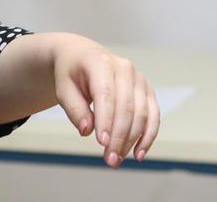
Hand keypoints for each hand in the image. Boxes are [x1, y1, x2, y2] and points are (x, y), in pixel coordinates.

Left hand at [50, 35, 160, 166]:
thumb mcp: (63, 88)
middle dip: (119, 136)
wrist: (83, 56)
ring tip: (118, 159)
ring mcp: (139, 79)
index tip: (102, 143)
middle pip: (126, 107)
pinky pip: (153, 116)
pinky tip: (138, 153)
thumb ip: (74, 109)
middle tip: (110, 159)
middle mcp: (124, 68)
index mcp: (100, 62)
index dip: (106, 120)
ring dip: (132, 140)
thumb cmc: (71, 74)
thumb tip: (87, 131)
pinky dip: (148, 136)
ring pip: (142, 114)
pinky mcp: (147, 91)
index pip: (106, 94)